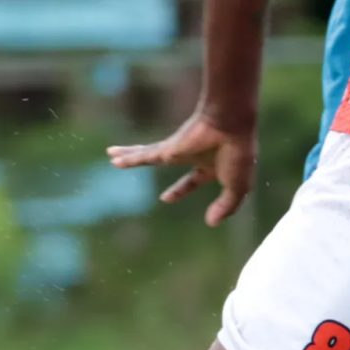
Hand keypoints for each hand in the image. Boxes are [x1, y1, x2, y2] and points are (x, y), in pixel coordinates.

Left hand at [107, 108, 256, 224]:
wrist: (231, 126)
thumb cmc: (238, 154)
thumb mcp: (238, 188)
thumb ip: (227, 206)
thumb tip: (211, 223)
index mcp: (210, 165)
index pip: (192, 180)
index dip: (180, 190)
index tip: (166, 197)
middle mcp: (191, 156)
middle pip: (162, 161)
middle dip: (147, 162)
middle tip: (129, 164)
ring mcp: (178, 151)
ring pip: (148, 155)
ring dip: (130, 155)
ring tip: (112, 156)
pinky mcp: (169, 149)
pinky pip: (145, 156)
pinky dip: (130, 158)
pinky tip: (114, 159)